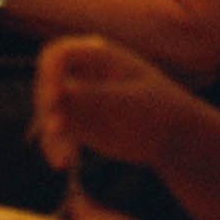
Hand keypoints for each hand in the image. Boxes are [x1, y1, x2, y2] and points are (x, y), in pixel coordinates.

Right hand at [33, 33, 189, 173]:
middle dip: (46, 106)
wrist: (173, 136)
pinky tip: (63, 164)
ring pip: (48, 113)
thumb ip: (94, 95)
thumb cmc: (158, 110)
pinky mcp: (76, 123)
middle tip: (54, 128)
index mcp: (97, 55)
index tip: (53, 99)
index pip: (58, 56)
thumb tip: (62, 92)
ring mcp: (77, 98)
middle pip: (47, 83)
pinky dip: (56, 147)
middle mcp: (82, 74)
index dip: (49, 74)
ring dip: (50, 134)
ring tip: (63, 159)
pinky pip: (56, 134)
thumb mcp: (127, 101)